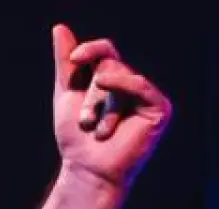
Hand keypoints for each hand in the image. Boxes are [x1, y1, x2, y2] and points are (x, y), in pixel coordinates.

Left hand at [51, 24, 170, 190]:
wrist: (87, 170)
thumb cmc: (77, 138)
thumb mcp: (67, 95)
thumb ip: (66, 64)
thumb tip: (59, 27)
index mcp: (111, 79)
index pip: (104, 51)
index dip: (90, 50)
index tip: (74, 58)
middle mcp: (131, 84)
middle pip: (109, 64)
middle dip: (91, 93)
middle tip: (85, 122)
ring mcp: (146, 95)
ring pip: (120, 77)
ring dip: (101, 104)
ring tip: (95, 128)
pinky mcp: (159, 108)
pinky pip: (141, 86)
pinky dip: (123, 91)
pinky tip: (110, 118)